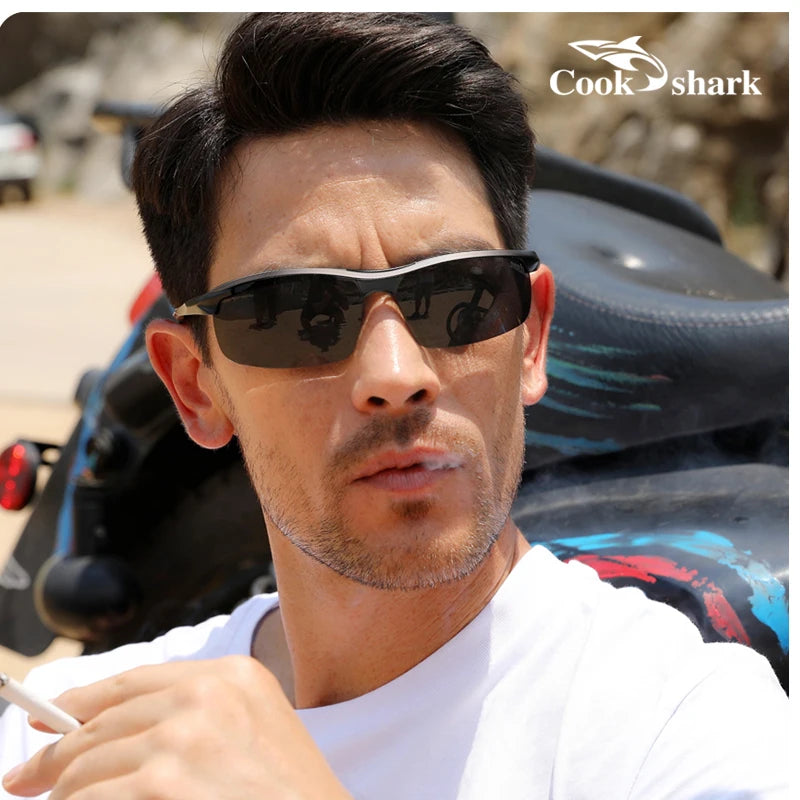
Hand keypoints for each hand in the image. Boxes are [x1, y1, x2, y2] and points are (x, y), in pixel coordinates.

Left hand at [3, 656, 351, 799]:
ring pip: (87, 764)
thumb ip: (191, 714)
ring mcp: (181, 738)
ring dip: (65, 794)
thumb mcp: (254, 729)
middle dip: (57, 754)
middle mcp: (204, 695)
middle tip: (25, 778)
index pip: (133, 680)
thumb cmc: (288, 793)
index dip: (82, 701)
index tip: (46, 720)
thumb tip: (105, 727)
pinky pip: (89, 798)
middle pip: (103, 720)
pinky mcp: (159, 784)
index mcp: (231, 675)